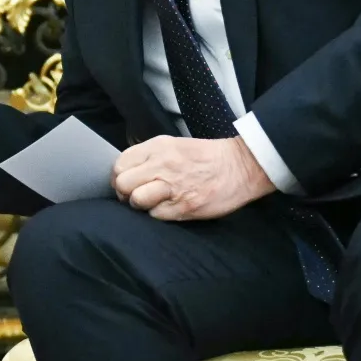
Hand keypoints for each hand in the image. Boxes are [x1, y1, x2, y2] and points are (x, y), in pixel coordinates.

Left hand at [113, 136, 274, 221]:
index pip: (120, 164)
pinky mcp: (184, 206)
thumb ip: (149, 156)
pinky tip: (170, 208)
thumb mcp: (173, 145)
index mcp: (158, 148)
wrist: (240, 166)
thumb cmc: (206, 158)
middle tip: (135, 196)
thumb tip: (126, 172)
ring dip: (141, 205)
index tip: (126, 183)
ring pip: (136, 200)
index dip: (119, 178)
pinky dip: (159, 215)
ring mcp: (173, 186)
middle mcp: (162, 165)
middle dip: (125, 194)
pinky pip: (156, 216)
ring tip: (152, 203)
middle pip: (123, 184)